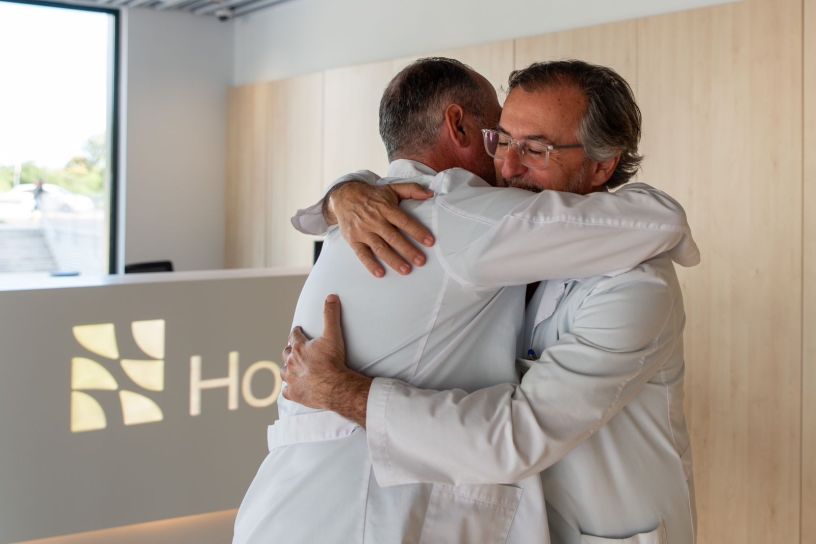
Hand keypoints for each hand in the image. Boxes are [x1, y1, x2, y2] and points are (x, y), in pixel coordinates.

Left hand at [281, 294, 370, 425]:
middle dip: (290, 350)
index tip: (297, 330)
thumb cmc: (333, 361)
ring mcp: (291, 379)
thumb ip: (331, 315)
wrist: (335, 386)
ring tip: (291, 368)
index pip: (294, 336)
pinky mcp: (294, 394)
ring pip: (284, 372)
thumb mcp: (333, 335)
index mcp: (299, 348)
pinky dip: (289, 388)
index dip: (296, 332)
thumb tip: (331, 297)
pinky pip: (287, 391)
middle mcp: (291, 362)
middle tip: (294, 349)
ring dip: (287, 368)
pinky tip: (291, 388)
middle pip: (286, 353)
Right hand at [326, 182, 434, 276]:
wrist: (344, 196)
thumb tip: (430, 194)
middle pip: (393, 237)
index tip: (430, 241)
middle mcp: (375, 220)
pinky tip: (380, 273)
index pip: (404, 221)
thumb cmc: (372, 195)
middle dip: (408, 250)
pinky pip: (362, 254)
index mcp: (386, 208)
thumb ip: (412, 189)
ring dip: (393, 260)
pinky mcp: (354, 240)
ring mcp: (363, 231)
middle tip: (421, 261)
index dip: (417, 231)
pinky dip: (371, 264)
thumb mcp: (391, 188)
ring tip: (406, 270)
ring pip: (380, 248)